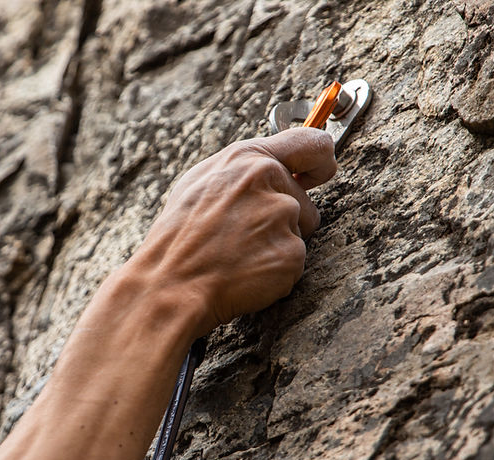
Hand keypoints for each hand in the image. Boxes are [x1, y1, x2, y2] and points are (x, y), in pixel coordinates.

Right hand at [128, 127, 335, 333]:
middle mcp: (271, 181)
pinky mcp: (291, 254)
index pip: (311, 143)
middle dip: (284, 221)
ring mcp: (283, 218)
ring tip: (238, 254)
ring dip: (278, 246)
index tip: (318, 175)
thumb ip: (243, 170)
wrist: (172, 283)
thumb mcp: (202, 182)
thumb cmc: (180, 235)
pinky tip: (245, 272)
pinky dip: (275, 272)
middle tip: (242, 237)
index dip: (321, 161)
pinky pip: (294, 263)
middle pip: (303, 203)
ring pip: (299, 234)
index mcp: (248, 158)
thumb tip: (275, 168)